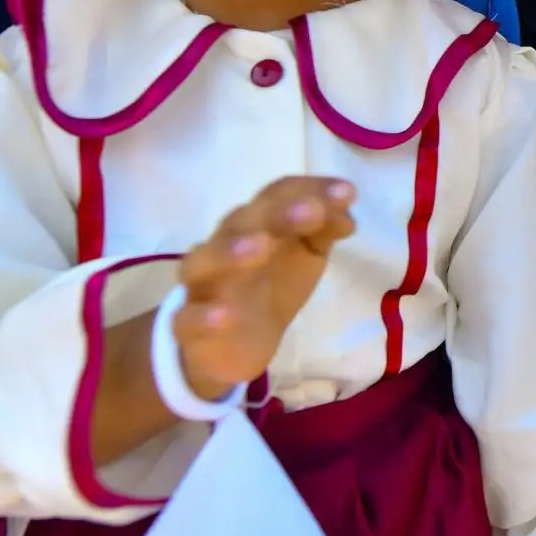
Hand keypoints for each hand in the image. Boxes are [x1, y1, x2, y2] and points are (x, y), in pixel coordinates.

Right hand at [172, 177, 355, 399]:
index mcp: (256, 224)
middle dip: (279, 213)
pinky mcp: (189, 325)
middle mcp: (224, 245)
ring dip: (231, 250)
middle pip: (245, 220)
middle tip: (313, 211)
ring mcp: (203, 285)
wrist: (233, 347)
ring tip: (261, 247)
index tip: (347, 193)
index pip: (278, 195)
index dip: (310, 189)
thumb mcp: (307, 257)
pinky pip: (188, 318)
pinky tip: (225, 316)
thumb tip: (346, 214)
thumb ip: (324, 230)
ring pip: (204, 260)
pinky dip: (205, 316)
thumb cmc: (272, 288)